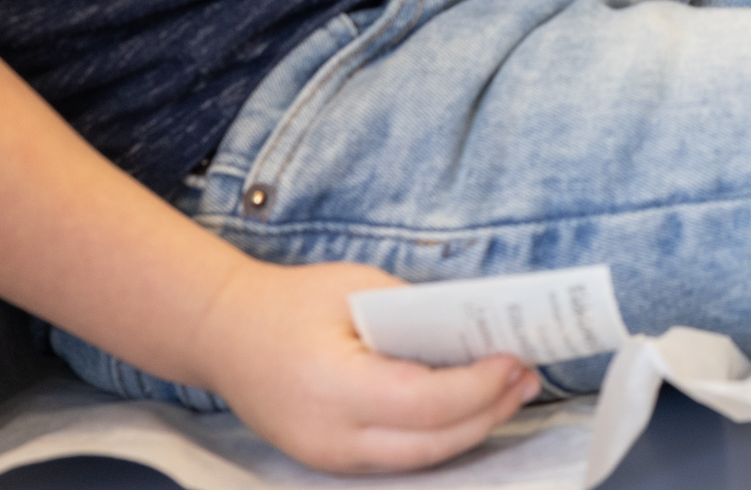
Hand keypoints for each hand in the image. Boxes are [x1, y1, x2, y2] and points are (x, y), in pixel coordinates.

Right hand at [185, 256, 538, 474]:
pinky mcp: (331, 462)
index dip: (478, 387)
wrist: (224, 334)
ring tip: (510, 393)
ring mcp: (328, 458)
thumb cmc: (291, 302)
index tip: (515, 359)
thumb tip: (478, 336)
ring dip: (471, 430)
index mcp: (333, 386)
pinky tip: (468, 408)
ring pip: (419, 460)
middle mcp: (330, 435)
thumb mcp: (357, 288)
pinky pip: (398, 459)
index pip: (424, 402)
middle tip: (526, 377)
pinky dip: (439, 437)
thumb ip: (415, 317)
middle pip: (430, 443)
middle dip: (488, 412)